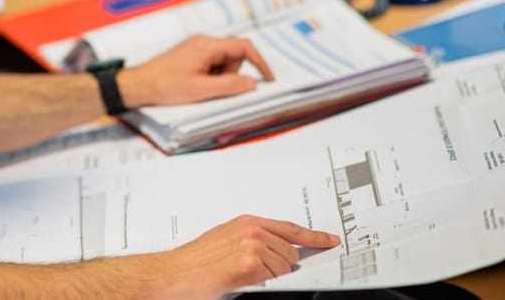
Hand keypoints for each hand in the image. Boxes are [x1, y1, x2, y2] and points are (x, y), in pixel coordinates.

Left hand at [118, 34, 273, 107]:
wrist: (139, 85)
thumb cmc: (165, 86)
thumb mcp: (201, 90)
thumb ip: (229, 86)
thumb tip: (252, 83)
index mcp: (207, 45)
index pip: (244, 47)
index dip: (260, 62)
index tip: (268, 79)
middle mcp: (203, 42)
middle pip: (234, 56)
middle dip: (231, 75)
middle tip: (213, 89)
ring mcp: (196, 48)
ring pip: (223, 63)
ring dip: (220, 78)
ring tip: (199, 88)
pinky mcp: (191, 56)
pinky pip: (211, 65)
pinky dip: (210, 77)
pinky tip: (194, 86)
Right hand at [149, 215, 340, 298]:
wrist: (174, 274)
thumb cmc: (195, 261)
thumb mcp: (226, 240)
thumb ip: (251, 239)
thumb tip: (275, 250)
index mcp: (247, 222)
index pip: (290, 227)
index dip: (314, 236)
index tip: (330, 240)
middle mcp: (252, 230)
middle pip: (291, 251)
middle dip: (281, 264)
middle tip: (256, 270)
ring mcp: (253, 245)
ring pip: (285, 266)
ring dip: (271, 275)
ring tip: (242, 275)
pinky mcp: (251, 263)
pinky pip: (274, 277)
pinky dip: (263, 282)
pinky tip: (241, 278)